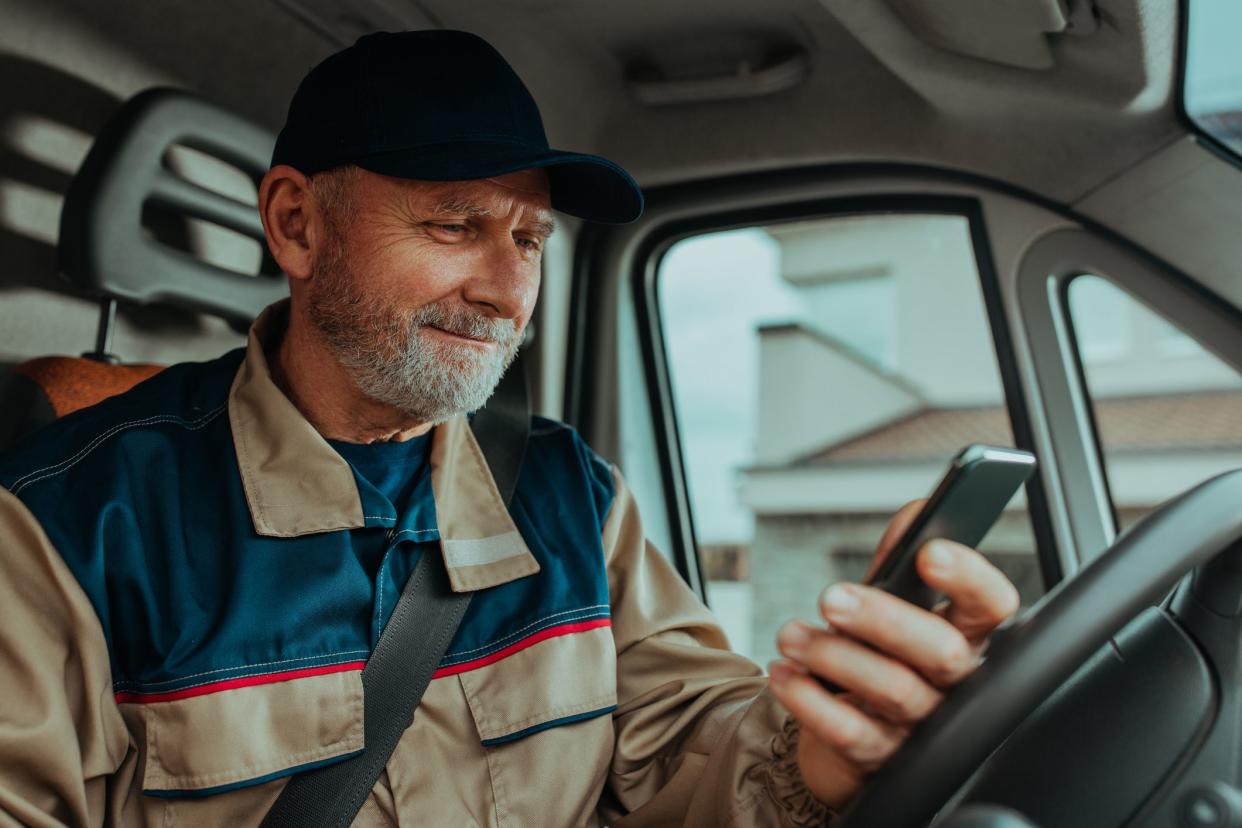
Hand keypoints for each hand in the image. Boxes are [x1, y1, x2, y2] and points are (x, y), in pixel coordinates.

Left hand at [767, 499, 1019, 809]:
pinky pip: (851, 735)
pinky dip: (810, 701)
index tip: (929, 553)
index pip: (992, 605)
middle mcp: (956, 683)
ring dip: (834, 655)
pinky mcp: (882, 760)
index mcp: (967, 635)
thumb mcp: (893, 604)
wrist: (854, 729)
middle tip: (832, 598)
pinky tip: (784, 674)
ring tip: (790, 634)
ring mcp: (923, 726)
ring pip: (893, 691)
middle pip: (940, 651)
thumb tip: (919, 510)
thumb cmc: (883, 655)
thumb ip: (901, 559)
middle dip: (883, 619)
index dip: (970, 579)